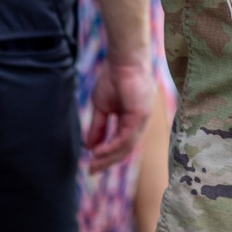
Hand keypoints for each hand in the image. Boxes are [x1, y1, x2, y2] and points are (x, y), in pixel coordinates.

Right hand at [85, 56, 153, 172]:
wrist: (123, 60)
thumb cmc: (114, 78)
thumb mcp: (102, 107)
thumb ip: (98, 127)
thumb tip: (89, 146)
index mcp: (132, 121)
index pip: (121, 144)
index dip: (107, 156)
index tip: (91, 164)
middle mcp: (140, 123)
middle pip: (125, 149)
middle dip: (107, 161)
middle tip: (91, 171)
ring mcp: (142, 120)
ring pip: (126, 147)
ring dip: (108, 157)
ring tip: (93, 164)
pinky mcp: (140, 116)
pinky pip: (125, 138)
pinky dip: (111, 147)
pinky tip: (99, 152)